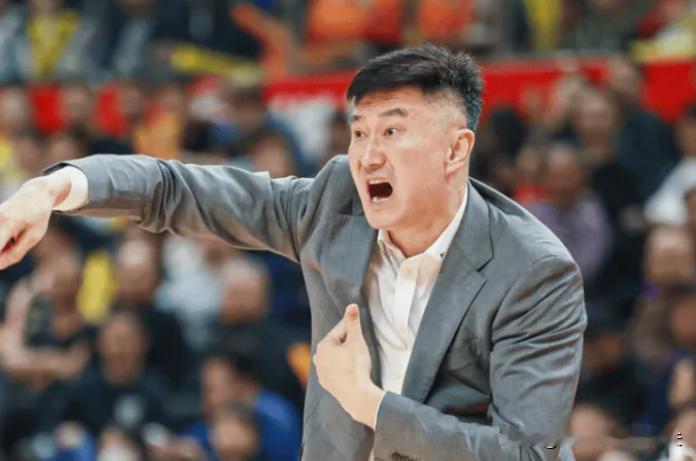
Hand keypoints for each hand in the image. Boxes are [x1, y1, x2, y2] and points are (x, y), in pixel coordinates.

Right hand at [0, 174, 69, 269]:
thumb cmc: (37, 218)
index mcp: (9, 222)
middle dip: (2, 253)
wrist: (34, 195)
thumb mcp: (33, 237)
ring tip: (14, 239)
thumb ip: (15, 253)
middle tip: (15, 245)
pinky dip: (1, 242)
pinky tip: (10, 236)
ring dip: (2, 248)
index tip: (6, 259)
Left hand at [313, 304, 384, 427]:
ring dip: (345, 356)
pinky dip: (342, 368)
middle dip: (348, 343)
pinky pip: (335, 370)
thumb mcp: (357, 341)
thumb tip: (352, 305)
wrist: (357, 396)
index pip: (341, 330)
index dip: (353, 330)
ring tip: (356, 361)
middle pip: (337, 344)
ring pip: (335, 358)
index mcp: (323, 346)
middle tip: (360, 348)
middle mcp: (318, 358)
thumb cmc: (357, 366)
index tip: (360, 332)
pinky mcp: (327, 384)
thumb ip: (353, 322)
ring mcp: (321, 372)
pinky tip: (351, 371)